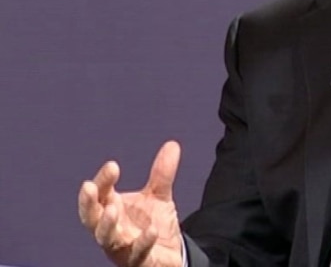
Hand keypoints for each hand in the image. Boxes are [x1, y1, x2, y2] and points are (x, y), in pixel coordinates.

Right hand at [78, 141, 183, 266]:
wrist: (170, 254)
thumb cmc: (152, 225)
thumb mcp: (159, 197)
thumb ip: (162, 174)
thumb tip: (173, 144)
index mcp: (112, 210)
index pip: (100, 194)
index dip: (103, 180)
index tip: (113, 166)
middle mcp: (111, 230)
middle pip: (91, 218)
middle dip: (88, 204)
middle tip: (89, 187)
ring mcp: (122, 248)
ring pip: (106, 239)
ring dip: (106, 225)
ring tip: (111, 210)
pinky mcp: (137, 262)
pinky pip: (137, 254)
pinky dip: (143, 243)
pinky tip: (151, 231)